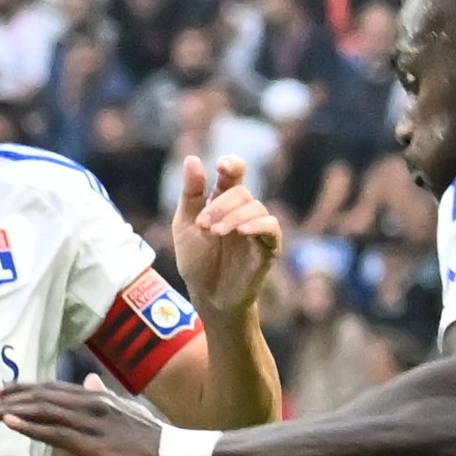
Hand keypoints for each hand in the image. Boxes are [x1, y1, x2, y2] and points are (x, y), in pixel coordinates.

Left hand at [0, 380, 161, 455]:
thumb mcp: (125, 409)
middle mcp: (90, 403)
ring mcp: (92, 423)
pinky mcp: (94, 445)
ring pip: (43, 412)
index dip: (21, 388)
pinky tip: (12, 425)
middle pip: (40, 397)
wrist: (177, 454)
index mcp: (95, 397)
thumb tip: (89, 380)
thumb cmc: (151, 437)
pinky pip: (57, 434)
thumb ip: (103, 396)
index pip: (50, 388)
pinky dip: (31, 427)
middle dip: (8, 400)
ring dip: (10, 413)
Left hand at [171, 153, 281, 318]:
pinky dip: (257, 225)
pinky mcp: (269, 247)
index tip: (222, 166)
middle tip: (202, 224)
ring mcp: (257, 229)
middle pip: (240, 192)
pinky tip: (240, 231)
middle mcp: (244, 212)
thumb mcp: (185, 225)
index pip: (234, 175)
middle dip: (219, 204)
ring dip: (232, 216)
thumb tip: (193, 158)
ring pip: (255, 207)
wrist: (207, 297)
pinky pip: (271, 227)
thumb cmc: (197, 261)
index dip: (231, 166)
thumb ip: (190, 194)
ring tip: (213, 233)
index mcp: (223, 203)